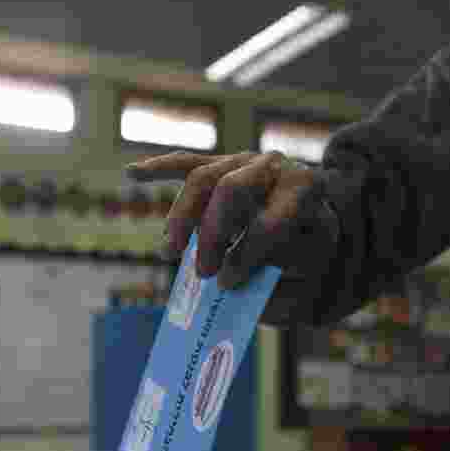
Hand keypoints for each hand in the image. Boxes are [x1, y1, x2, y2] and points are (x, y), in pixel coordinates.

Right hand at [125, 150, 341, 324]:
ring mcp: (247, 161)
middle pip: (232, 188)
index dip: (246, 256)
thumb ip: (277, 289)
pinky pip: (188, 163)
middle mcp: (276, 167)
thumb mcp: (309, 278)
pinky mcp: (223, 165)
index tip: (227, 284)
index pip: (270, 221)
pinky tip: (132, 173)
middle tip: (203, 272)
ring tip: (173, 251)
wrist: (317, 229)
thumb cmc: (308, 259)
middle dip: (211, 233)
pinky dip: (159, 168)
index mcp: (306, 191)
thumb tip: (231, 288)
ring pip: (203, 177)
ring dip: (182, 216)